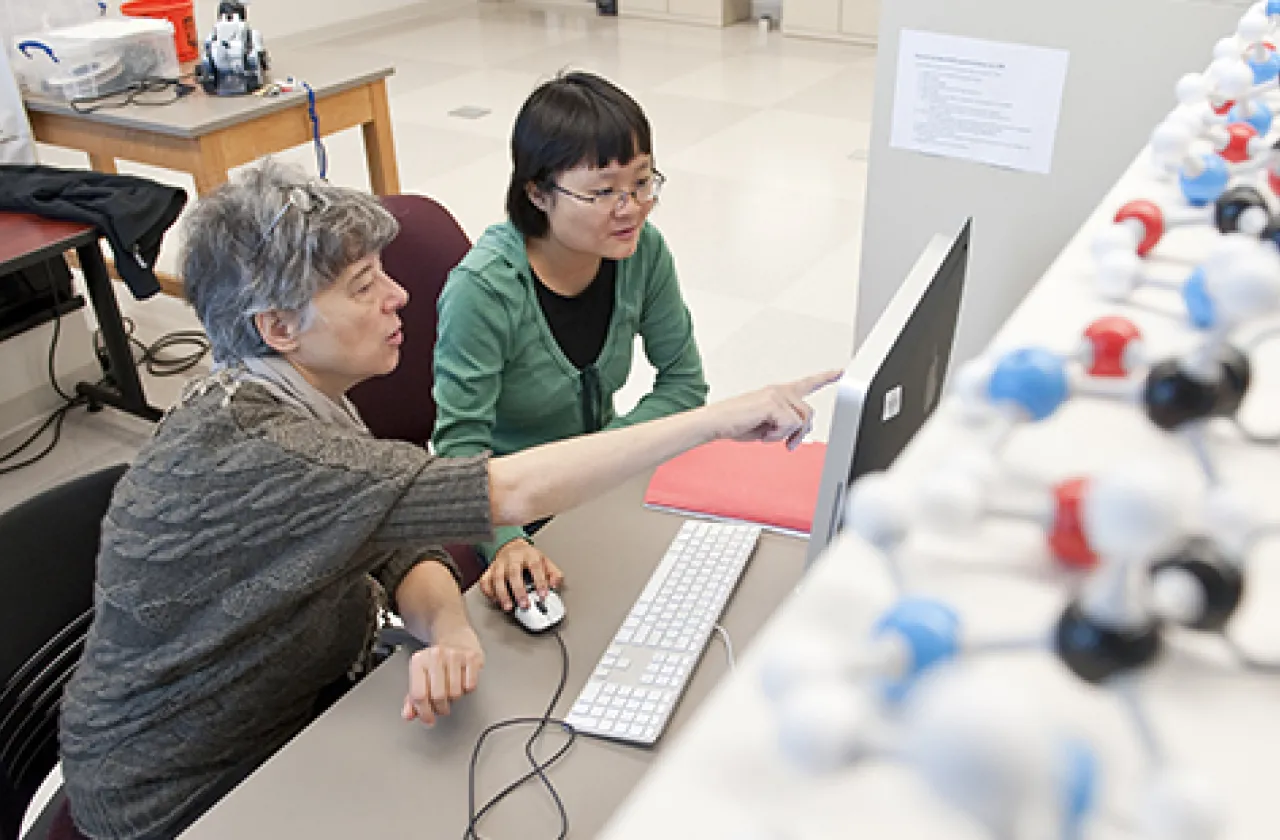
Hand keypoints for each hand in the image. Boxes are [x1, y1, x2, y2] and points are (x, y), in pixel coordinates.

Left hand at [401, 622, 483, 725]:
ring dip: (454, 698)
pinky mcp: (472, 657)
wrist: (454, 634)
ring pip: (455, 693)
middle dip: (440, 708)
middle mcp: (436, 655)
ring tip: (451, 690)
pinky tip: (462, 681)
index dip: (424, 713)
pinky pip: (470, 686)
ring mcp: (455, 655)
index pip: (419, 695)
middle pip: (438, 696)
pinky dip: (467, 689)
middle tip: (441, 707)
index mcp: (419, 661)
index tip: (428, 720)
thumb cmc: (436, 660)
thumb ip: (412, 698)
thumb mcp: (420, 675)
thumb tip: (408, 715)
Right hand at [479, 538, 564, 611]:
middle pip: (514, 573)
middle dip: (519, 591)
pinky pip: (485, 581)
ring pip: (497, 578)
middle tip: (524, 604)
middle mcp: (512, 559)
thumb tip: (555, 585)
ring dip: (502, 594)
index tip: (543, 595)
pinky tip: (496, 600)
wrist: (511, 546)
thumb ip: (553, 573)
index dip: (540, 582)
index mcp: (529, 555)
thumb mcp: (545, 561)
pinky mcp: (489, 570)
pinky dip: (489, 592)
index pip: (535, 567)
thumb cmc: (528, 557)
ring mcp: (499, 564)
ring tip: (508, 607)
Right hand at [708, 370, 841, 449]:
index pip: (807, 383)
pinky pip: (789, 426)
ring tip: (767, 435)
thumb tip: (801, 432)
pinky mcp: (773, 404)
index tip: (840, 371)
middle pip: (809, 414)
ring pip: (800, 421)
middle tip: (789, 445)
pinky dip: (776, 436)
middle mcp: (779, 390)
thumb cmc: (736, 423)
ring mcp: (777, 396)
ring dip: (785, 435)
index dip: (826, 377)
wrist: (715, 422)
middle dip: (801, 433)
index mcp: (778, 393)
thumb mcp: (768, 424)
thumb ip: (785, 423)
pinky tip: (762, 433)